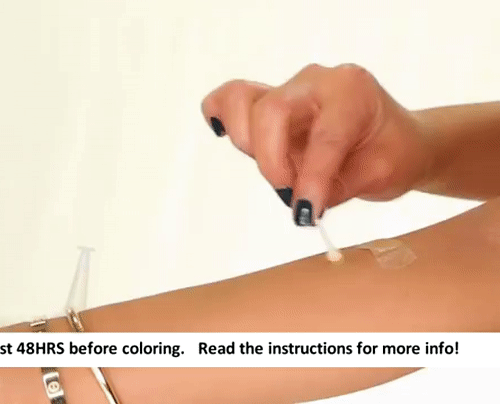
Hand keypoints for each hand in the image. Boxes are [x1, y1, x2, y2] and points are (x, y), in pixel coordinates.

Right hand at [201, 63, 433, 224]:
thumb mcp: (380, 175)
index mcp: (352, 91)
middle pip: (271, 111)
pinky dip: (222, 116)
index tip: (307, 214)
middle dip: (272, 161)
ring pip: (242, 103)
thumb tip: (298, 204)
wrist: (396, 139)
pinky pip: (231, 99)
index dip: (312, 178)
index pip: (324, 135)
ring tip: (277, 171)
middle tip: (288, 192)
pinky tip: (225, 134)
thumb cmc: (393, 154)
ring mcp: (287, 87)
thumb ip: (336, 187)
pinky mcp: (267, 101)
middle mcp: (315, 81)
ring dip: (249, 146)